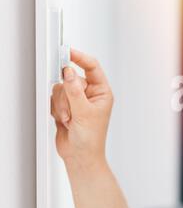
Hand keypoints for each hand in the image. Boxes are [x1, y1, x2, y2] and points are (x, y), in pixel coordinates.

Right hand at [51, 49, 113, 170]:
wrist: (80, 156)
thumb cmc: (91, 138)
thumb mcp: (84, 112)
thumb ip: (75, 90)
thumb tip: (69, 72)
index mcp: (102, 92)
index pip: (92, 67)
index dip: (80, 58)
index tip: (67, 52)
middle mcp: (90, 94)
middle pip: (71, 78)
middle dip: (67, 96)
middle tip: (71, 110)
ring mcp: (77, 100)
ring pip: (60, 89)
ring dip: (62, 105)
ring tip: (69, 119)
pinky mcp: (66, 106)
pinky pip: (54, 99)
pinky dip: (56, 110)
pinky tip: (64, 121)